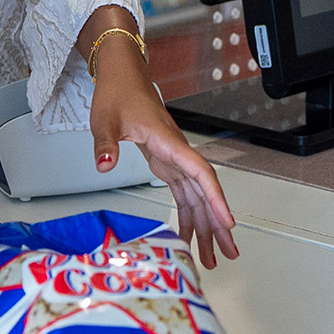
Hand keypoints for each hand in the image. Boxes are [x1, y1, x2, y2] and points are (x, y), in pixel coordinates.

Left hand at [88, 50, 240, 267]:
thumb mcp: (106, 119)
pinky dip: (189, 216)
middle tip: (228, 253)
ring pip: (198, 197)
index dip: (216, 199)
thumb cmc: (118, 94)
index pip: (201, 174)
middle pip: (206, 193)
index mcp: (169, 142)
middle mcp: (178, 153)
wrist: (122, 77)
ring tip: (212, 256)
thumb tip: (105, 165)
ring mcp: (174, 159)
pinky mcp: (167, 163)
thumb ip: (106, 144)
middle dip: (219, 224)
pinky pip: (184, 194)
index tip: (227, 222)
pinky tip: (190, 235)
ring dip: (207, 226)